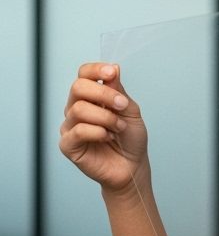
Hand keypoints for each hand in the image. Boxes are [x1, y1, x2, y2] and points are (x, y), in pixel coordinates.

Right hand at [59, 63, 148, 195]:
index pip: (83, 75)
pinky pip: (78, 131)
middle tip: (121, 106)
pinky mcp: (68, 144)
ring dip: (106, 118)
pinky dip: (99, 132)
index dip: (95, 70)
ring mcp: (70, 126)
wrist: (132, 166)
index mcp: (91, 98)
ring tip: (118, 128)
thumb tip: (112, 69)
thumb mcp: (130, 110)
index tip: (112, 72)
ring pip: (79, 109)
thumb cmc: (130, 139)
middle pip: (78, 87)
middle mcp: (76, 109)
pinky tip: (107, 137)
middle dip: (104, 94)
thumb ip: (118, 91)